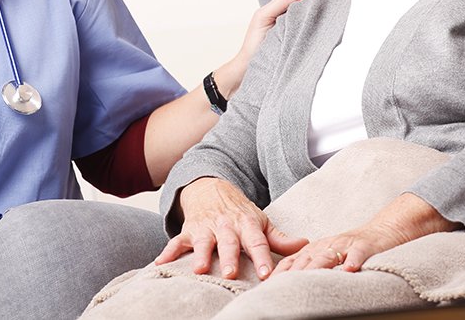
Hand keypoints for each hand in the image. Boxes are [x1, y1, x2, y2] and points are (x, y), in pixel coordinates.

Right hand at [155, 177, 307, 279]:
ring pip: (202, 242)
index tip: (267, 275)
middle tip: (230, 273)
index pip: (257, 243)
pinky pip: (176, 242)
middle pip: (228, 243)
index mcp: (247, 225)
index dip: (262, 258)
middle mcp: (226, 226)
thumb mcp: (261, 221)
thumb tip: (305, 245)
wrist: (211, 188)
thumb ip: (280, 238)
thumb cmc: (239, 212)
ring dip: (199, 255)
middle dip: (229, 257)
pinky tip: (160, 264)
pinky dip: (168, 252)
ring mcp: (205, 228)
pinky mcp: (188, 231)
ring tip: (198, 269)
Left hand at [213, 0, 350, 95]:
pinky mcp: (308, 49)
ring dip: (338, 9)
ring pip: (324, 18)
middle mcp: (300, 20)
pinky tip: (345, 23)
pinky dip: (333, 27)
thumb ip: (280, 3)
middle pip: (321, 3)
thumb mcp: (263, 17)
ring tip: (356, 0)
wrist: (248, 70)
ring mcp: (305, 34)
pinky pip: (322, 35)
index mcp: (290, 10)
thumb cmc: (254, 44)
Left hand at [272, 223, 405, 274]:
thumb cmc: (353, 249)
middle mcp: (327, 245)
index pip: (292, 260)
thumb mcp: (328, 255)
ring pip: (327, 256)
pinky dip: (352, 261)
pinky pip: (357, 254)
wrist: (382, 232)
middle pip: (305, 260)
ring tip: (305, 282)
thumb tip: (290, 285)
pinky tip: (348, 270)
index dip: (279, 273)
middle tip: (279, 289)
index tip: (267, 286)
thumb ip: (310, 266)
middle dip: (291, 274)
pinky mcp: (364, 247)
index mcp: (315, 248)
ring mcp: (345, 245)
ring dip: (315, 268)